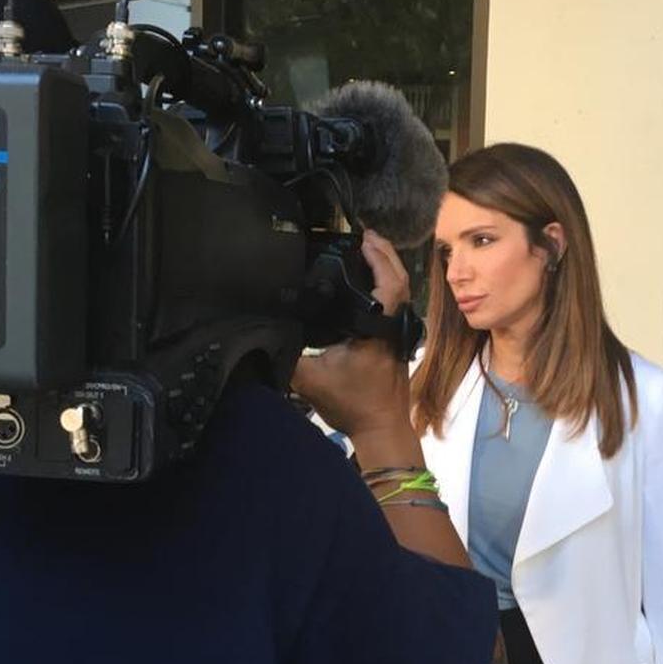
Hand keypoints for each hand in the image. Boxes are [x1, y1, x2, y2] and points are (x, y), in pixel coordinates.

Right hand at [290, 231, 413, 441]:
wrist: (381, 429)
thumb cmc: (353, 404)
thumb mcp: (311, 380)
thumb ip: (286, 356)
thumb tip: (262, 335)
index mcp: (378, 327)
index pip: (389, 282)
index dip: (378, 256)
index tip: (361, 237)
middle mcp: (392, 326)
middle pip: (399, 279)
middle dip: (384, 253)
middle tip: (364, 234)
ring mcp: (397, 334)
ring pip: (399, 292)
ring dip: (385, 269)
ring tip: (365, 250)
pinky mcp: (394, 343)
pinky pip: (394, 305)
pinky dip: (384, 287)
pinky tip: (366, 284)